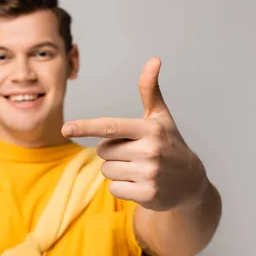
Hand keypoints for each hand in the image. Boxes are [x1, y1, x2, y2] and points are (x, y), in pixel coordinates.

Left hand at [61, 57, 207, 211]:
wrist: (191, 183)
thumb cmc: (170, 144)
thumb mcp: (160, 118)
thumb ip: (150, 90)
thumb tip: (154, 60)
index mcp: (149, 129)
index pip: (110, 126)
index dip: (86, 127)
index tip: (65, 128)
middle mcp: (150, 150)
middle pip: (103, 151)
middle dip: (112, 153)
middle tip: (134, 154)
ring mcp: (149, 174)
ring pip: (106, 171)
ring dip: (115, 171)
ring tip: (137, 168)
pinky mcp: (147, 195)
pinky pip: (114, 189)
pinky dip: (122, 188)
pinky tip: (139, 184)